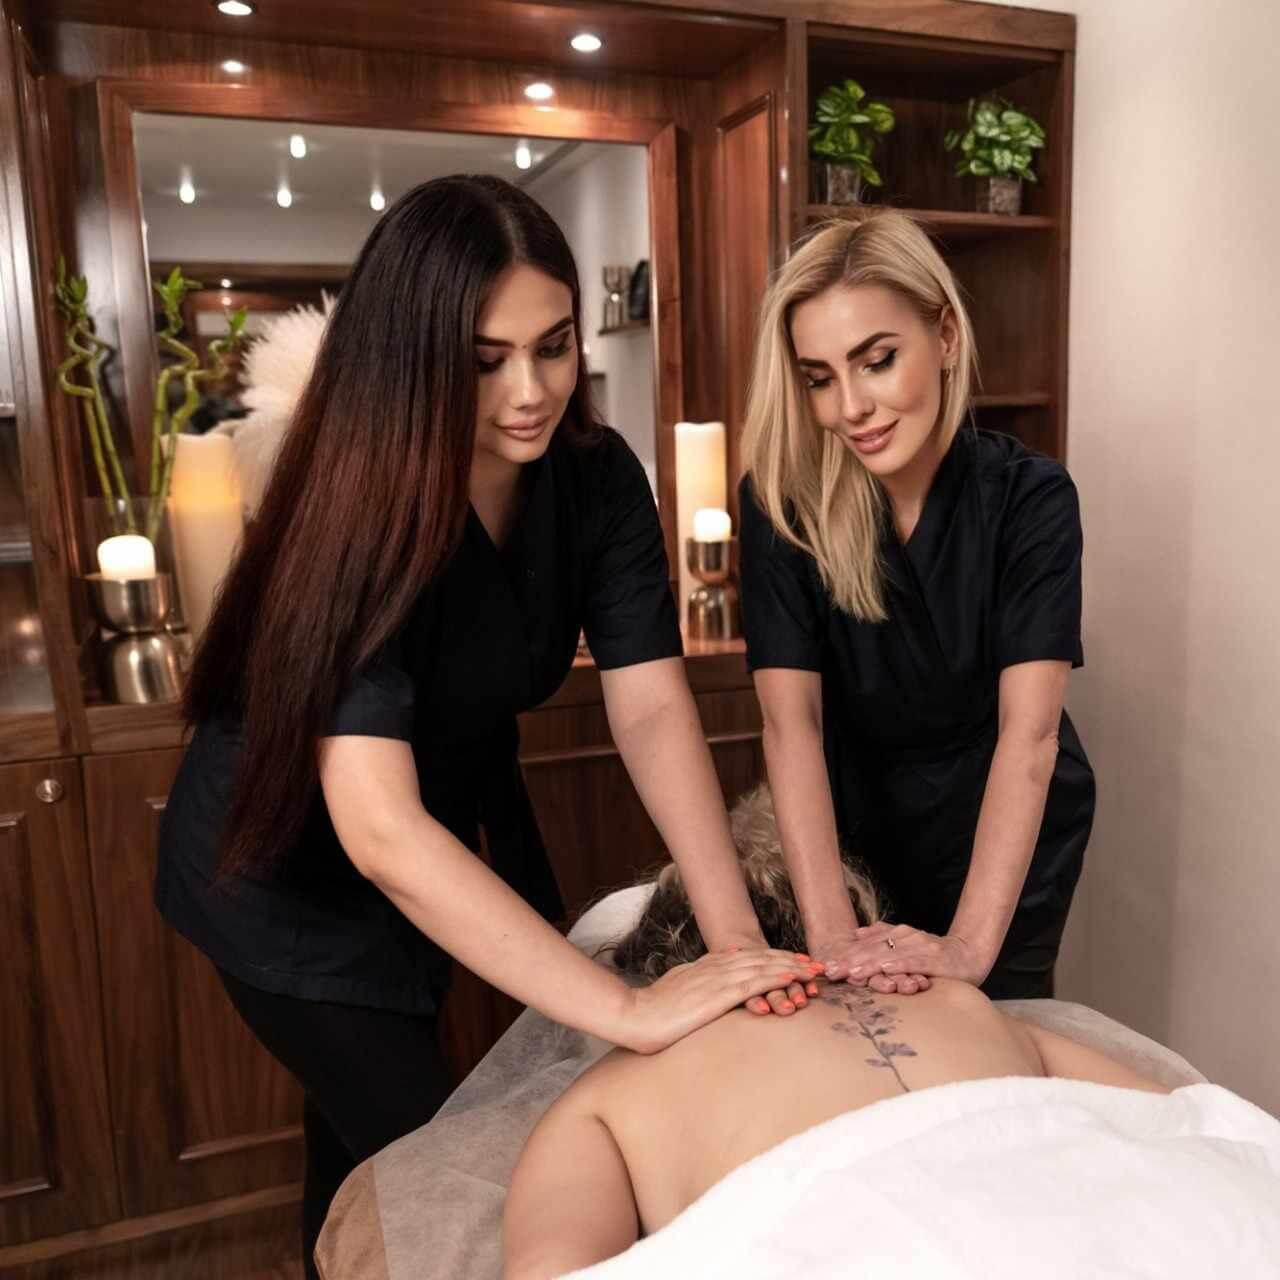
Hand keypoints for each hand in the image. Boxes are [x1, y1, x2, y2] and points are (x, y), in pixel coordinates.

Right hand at [620, 946, 824, 1053]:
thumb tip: (711, 978)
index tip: (793, 960)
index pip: (747, 957)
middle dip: (789, 960)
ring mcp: (717, 980)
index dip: (772, 958)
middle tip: (814, 963)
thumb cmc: (651, 1010)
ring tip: (812, 969)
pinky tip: (791, 978)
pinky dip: (774, 978)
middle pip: (760, 959)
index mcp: (706, 967)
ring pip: (761, 968)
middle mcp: (715, 968)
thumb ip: (697, 981)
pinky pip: (752, 984)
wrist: (633, 1016)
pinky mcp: (716, 996)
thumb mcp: (677, 989)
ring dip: (789, 967)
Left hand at [820, 922, 991, 987]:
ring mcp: (920, 947)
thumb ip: (883, 937)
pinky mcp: (934, 958)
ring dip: (869, 963)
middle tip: (831, 971)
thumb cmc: (933, 955)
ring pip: (890, 955)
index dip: (845, 955)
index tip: (826, 965)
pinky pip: (914, 962)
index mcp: (896, 934)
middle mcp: (906, 937)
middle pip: (873, 949)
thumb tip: (857, 934)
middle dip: (850, 961)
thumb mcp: (905, 945)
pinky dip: (899, 965)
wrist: (969, 954)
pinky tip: (886, 969)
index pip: (866, 945)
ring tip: (852, 971)